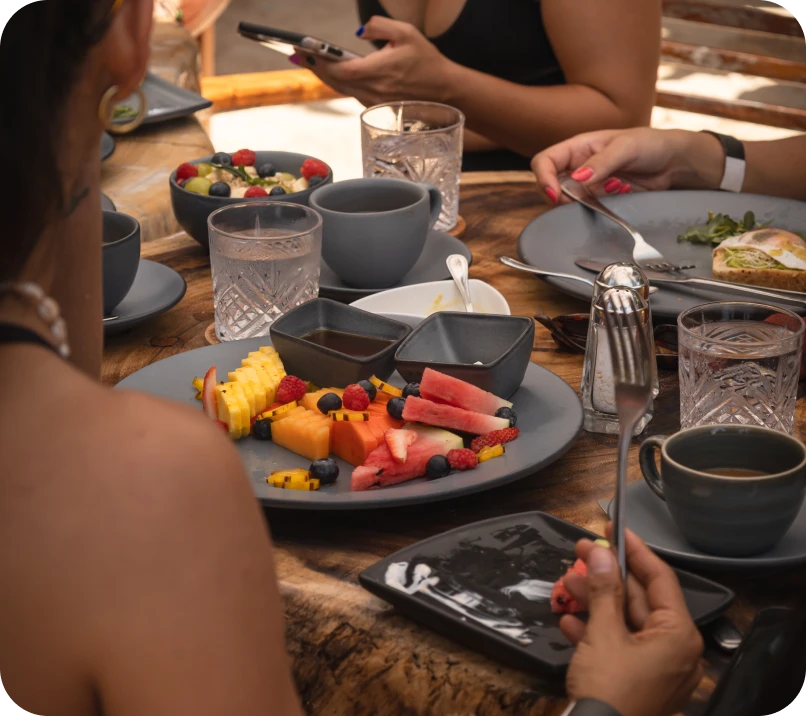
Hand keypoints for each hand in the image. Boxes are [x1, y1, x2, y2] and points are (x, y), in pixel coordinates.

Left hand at [297, 16, 453, 107]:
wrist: (444, 90)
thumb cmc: (427, 61)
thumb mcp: (407, 33)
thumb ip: (380, 27)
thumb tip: (360, 30)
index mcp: (379, 71)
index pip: (341, 70)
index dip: (320, 62)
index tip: (305, 50)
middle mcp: (374, 90)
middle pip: (335, 82)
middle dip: (316, 67)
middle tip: (299, 54)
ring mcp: (374, 101)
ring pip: (342, 89)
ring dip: (324, 76)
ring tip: (310, 61)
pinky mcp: (376, 106)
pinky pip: (351, 93)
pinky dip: (338, 83)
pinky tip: (330, 73)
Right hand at [530, 128, 721, 204]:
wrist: (673, 162)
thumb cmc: (651, 144)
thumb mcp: (626, 147)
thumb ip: (601, 162)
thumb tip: (577, 178)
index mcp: (577, 146)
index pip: (544, 162)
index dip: (544, 179)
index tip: (556, 195)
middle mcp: (577, 165)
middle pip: (551, 184)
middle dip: (562, 196)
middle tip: (583, 200)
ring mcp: (587, 184)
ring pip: (567, 200)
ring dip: (584, 202)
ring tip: (615, 188)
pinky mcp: (598, 198)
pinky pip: (586, 208)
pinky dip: (600, 206)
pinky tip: (621, 192)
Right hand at [562, 528, 703, 715]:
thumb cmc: (609, 688)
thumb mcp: (603, 633)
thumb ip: (603, 589)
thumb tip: (599, 553)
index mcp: (678, 636)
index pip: (659, 579)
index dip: (635, 550)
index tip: (613, 528)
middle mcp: (675, 650)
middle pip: (638, 599)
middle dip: (604, 576)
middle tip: (578, 550)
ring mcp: (656, 669)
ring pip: (624, 622)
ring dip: (593, 601)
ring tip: (564, 583)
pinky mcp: (636, 682)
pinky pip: (618, 646)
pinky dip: (594, 631)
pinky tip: (569, 620)